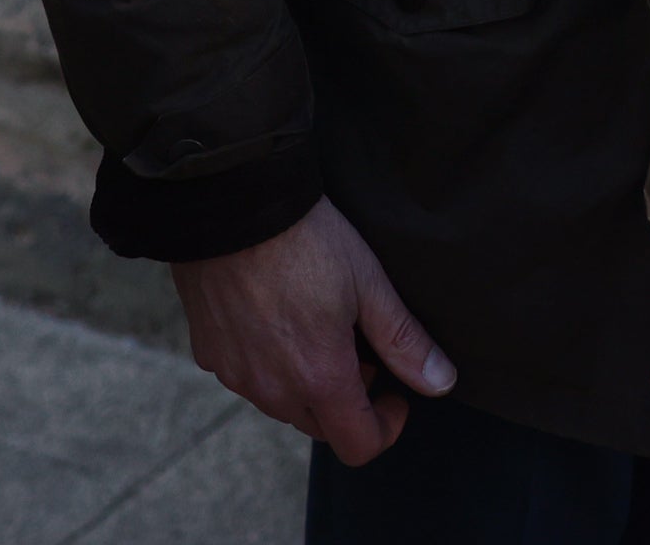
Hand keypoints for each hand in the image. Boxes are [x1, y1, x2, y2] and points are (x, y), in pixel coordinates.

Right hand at [173, 198, 453, 464]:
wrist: (231, 204)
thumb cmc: (304, 238)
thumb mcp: (368, 282)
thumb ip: (403, 340)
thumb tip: (440, 383)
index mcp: (319, 378)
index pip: (358, 445)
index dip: (386, 428)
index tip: (395, 394)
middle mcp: (273, 390)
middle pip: (321, 426)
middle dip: (348, 401)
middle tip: (359, 349)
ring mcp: (236, 375)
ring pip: (283, 403)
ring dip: (307, 383)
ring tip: (317, 329)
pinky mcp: (209, 354)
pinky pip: (248, 378)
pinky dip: (269, 364)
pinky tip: (276, 319)